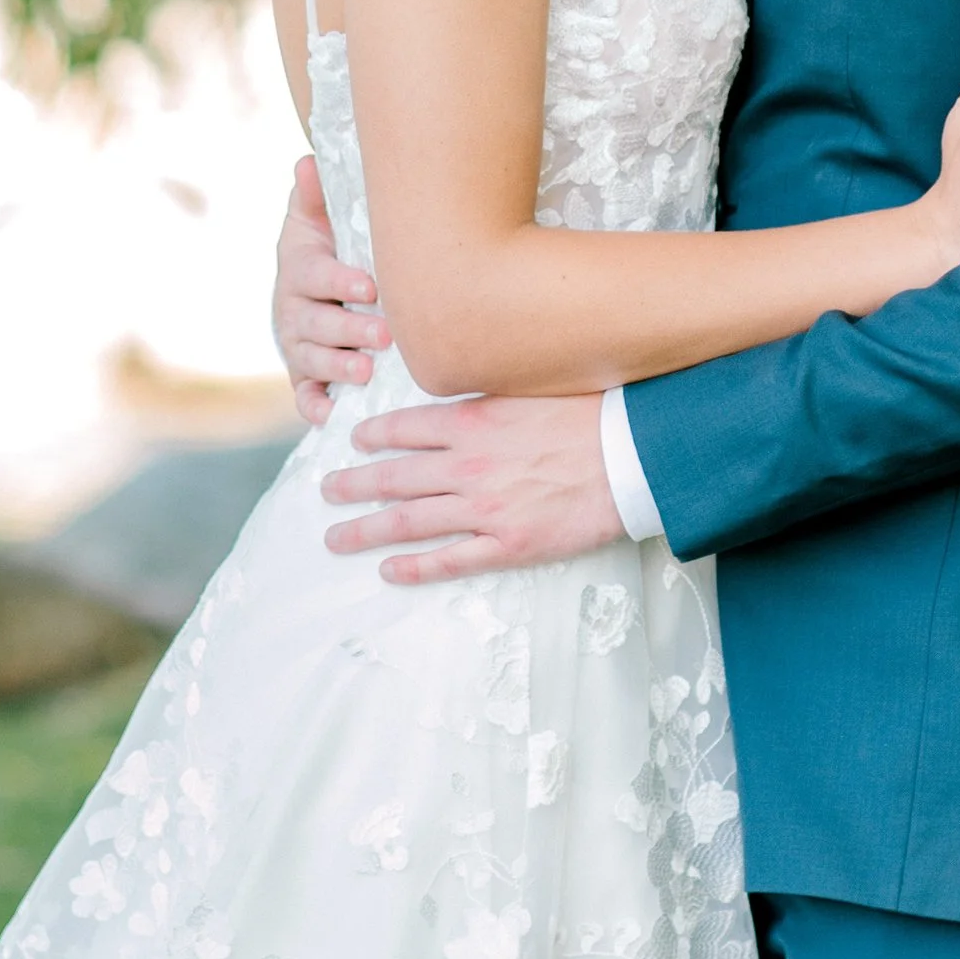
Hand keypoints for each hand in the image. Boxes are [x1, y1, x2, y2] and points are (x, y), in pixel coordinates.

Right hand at [272, 153, 389, 427]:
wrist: (316, 282)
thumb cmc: (329, 243)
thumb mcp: (317, 216)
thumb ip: (315, 194)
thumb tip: (307, 162)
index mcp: (300, 268)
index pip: (316, 275)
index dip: (340, 280)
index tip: (369, 285)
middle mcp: (294, 309)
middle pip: (315, 323)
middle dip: (348, 330)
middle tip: (383, 335)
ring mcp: (298, 345)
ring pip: (311, 360)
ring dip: (337, 368)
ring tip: (367, 373)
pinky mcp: (304, 375)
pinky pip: (303, 395)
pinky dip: (314, 406)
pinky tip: (331, 416)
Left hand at [322, 394, 623, 580]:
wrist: (632, 454)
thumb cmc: (591, 413)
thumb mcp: (531, 388)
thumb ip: (490, 395)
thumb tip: (461, 393)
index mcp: (472, 420)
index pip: (405, 428)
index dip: (374, 436)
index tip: (354, 440)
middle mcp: (468, 464)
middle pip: (394, 477)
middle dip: (354, 485)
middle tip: (327, 492)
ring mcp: (485, 508)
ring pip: (410, 521)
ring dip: (367, 530)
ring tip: (337, 537)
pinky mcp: (509, 543)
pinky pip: (451, 560)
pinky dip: (415, 568)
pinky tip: (389, 571)